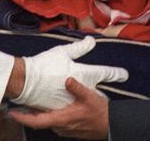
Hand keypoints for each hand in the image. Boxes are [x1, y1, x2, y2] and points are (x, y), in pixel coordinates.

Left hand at [10, 77, 109, 139]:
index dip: (22, 118)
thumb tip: (67, 79)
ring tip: (25, 101)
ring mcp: (63, 129)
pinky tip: (43, 105)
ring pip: (45, 121)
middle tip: (14, 103)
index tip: (11, 112)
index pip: (37, 122)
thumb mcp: (90, 97)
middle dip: (25, 113)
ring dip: (35, 113)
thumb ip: (78, 88)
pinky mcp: (66, 128)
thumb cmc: (100, 113)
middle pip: (38, 121)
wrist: (110, 126)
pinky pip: (51, 121)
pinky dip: (44, 114)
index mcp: (62, 119)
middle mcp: (60, 127)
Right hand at [11, 36, 127, 109]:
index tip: (125, 74)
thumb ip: (79, 48)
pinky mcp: (62, 109)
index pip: (105, 73)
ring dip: (90, 100)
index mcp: (83, 73)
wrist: (24, 81)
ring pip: (85, 102)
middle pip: (99, 92)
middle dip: (103, 93)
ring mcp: (72, 100)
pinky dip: (74, 106)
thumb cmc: (43, 64)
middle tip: (107, 94)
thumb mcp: (62, 52)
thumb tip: (92, 41)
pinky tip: (72, 105)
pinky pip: (72, 108)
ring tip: (92, 100)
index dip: (116, 73)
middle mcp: (81, 89)